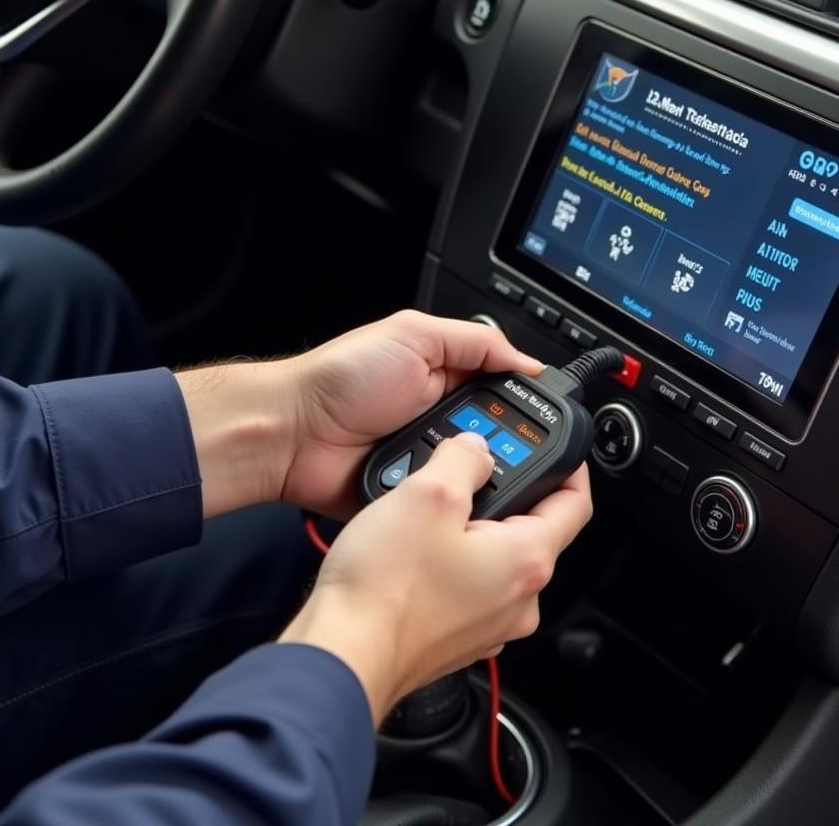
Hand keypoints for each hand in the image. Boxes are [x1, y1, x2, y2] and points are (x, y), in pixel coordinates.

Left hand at [176, 310, 541, 518]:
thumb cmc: (340, 378)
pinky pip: (444, 504)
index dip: (526, 404)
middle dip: (503, 445)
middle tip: (497, 447)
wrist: (291, 433)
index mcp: (447, 377)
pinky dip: (447, 501)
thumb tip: (528, 360)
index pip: (505, 391)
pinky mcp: (411, 496)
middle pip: (499, 439)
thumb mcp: (413, 335)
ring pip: (476, 476)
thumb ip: (474, 342)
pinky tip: (447, 497)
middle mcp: (441, 420)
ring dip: (475, 475)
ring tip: (471, 472)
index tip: (547, 418)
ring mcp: (426, 460)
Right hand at [279, 433, 591, 722]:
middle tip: (473, 470)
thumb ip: (463, 458)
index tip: (561, 450)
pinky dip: (452, 562)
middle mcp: (518, 600)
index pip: (576, 505)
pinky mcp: (457, 637)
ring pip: (497, 558)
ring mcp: (488, 624)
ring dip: (474, 529)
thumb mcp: (428, 493)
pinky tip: (415, 550)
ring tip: (432, 509)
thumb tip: (475, 448)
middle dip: (508, 495)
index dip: (572, 468)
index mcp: (527, 561)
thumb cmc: (385, 588)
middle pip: (534, 530)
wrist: (342, 654)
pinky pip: (468, 586)